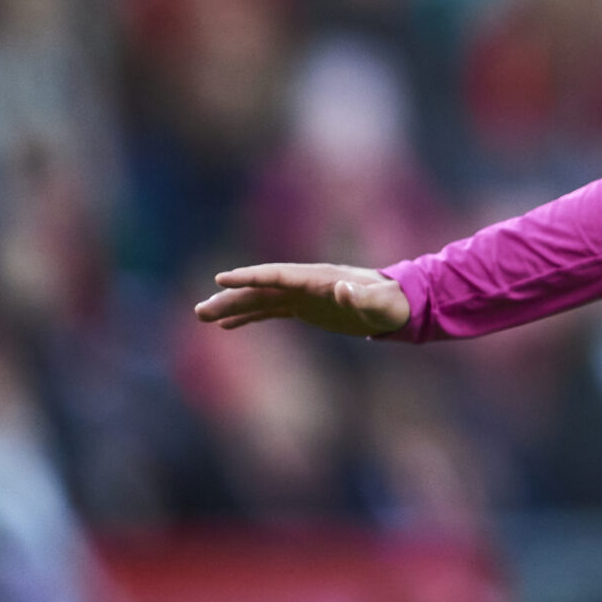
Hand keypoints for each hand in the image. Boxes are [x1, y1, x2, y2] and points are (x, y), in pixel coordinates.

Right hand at [194, 263, 410, 336]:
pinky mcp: (306, 307)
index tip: (222, 279)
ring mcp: (304, 295)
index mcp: (321, 279)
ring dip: (233, 307)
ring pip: (261, 299)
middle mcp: (307, 283)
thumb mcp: (381, 305)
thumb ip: (362, 298)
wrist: (402, 304)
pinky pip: (270, 310)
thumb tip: (342, 289)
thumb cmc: (393, 304)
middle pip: (262, 288)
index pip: (279, 275)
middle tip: (199, 311)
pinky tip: (226, 326)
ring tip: (203, 317)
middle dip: (231, 298)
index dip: (251, 276)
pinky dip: (248, 316)